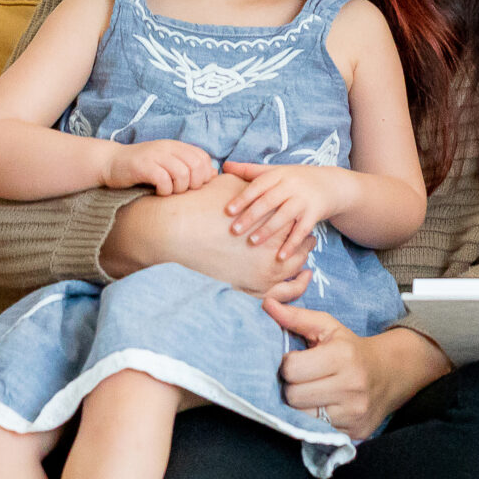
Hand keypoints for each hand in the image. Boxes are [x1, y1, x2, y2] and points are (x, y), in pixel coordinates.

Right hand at [103, 172, 315, 294]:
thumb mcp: (231, 185)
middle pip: (300, 252)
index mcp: (273, 223)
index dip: (300, 221)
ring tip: (300, 265)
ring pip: (293, 279)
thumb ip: (252, 185)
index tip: (300, 219)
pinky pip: (276, 297)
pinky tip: (280, 284)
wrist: (171, 231)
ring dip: (298, 271)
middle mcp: (271, 251)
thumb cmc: (200, 204)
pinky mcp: (245, 291)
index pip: (298, 224)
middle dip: (303, 246)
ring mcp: (260, 276)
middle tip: (307, 241)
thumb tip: (262, 181)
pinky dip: (285, 292)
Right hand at [105, 138, 218, 195]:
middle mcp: (168, 147)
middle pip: (197, 166)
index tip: (193, 187)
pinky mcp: (142, 166)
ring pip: (182, 173)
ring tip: (169, 192)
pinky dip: (164, 190)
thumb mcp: (167, 163)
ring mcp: (155, 155)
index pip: (203, 158)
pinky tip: (158, 192)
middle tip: (182, 191)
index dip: (204, 175)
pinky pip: (163, 179)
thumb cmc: (142, 168)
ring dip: (179, 189)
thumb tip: (213, 175)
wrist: (110, 163)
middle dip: (194, 184)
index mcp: (176, 146)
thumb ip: (188, 166)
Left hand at [223, 159, 350, 249]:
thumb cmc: (296, 179)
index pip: (258, 186)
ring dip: (268, 230)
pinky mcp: (315, 213)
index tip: (227, 211)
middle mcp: (292, 185)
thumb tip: (225, 166)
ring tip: (253, 242)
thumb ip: (250, 170)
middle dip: (251, 216)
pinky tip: (280, 256)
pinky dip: (291, 244)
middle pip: (269, 201)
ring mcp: (304, 200)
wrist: (331, 184)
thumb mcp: (276, 171)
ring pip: (284, 216)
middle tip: (234, 230)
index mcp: (279, 174)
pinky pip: (302, 231)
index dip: (243, 198)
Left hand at [266, 306, 448, 439]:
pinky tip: (323, 407)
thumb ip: (297, 317)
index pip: (292, 369)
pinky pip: (318, 431)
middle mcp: (351, 386)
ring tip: (311, 393)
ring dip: (301, 406)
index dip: (288, 365)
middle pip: (294, 396)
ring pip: (302, 417)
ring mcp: (354, 412)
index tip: (296, 362)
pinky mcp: (354, 432)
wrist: (390, 374)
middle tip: (302, 380)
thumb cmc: (351, 349)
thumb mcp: (328, 327)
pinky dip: (315, 420)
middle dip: (292, 387)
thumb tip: (267, 304)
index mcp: (342, 356)